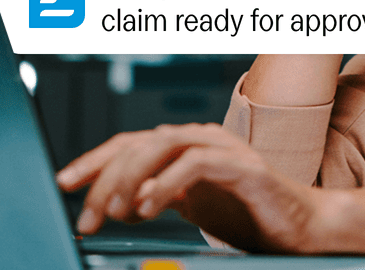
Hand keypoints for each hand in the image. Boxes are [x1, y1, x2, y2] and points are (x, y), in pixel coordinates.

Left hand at [56, 123, 333, 253]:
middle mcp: (199, 137)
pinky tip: (149, 207)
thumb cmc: (250, 213)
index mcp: (184, 145)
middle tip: (85, 214)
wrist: (302, 227)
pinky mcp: (242, 165)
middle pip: (137, 143)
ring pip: (161, 145)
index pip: (128, 143)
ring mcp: (221, 147)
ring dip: (129, 179)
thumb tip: (113, 205)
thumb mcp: (191, 205)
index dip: (92, 160)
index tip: (62, 183)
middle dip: (103, 178)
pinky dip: (166, 182)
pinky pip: (195, 164)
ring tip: (113, 211)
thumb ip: (156, 197)